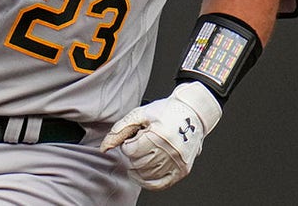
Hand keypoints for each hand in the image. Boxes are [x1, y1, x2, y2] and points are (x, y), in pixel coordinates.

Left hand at [99, 81, 222, 189]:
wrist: (193, 112)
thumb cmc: (166, 111)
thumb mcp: (140, 114)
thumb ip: (120, 130)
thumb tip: (105, 147)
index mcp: (158, 136)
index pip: (130, 151)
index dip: (127, 144)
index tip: (134, 138)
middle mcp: (170, 152)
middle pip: (138, 164)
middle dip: (133, 155)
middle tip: (140, 144)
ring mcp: (178, 163)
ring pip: (147, 176)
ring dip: (138, 168)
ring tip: (142, 155)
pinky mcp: (183, 170)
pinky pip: (161, 185)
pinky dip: (148, 183)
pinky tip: (141, 175)